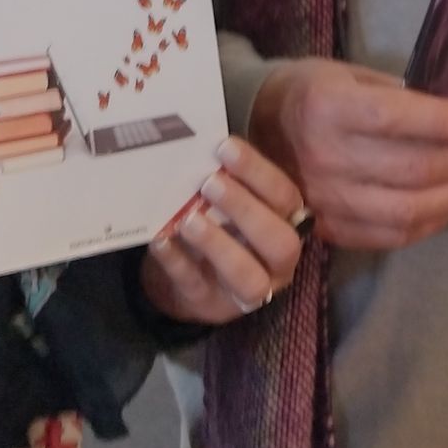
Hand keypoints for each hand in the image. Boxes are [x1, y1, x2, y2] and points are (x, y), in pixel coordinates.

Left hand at [139, 137, 309, 324]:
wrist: (188, 278)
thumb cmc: (218, 225)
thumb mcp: (230, 203)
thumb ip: (228, 179)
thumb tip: (203, 142)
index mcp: (286, 225)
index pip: (286, 198)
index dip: (259, 173)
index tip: (226, 148)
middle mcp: (276, 263)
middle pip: (280, 242)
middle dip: (246, 210)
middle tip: (211, 184)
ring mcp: (245, 291)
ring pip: (248, 278)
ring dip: (219, 244)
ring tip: (190, 218)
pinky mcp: (209, 305)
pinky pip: (195, 286)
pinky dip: (177, 261)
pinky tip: (161, 239)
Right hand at [248, 58, 447, 252]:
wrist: (258, 130)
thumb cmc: (313, 92)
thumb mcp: (349, 75)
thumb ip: (399, 95)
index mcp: (326, 108)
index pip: (395, 120)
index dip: (445, 124)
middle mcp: (324, 157)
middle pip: (411, 170)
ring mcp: (326, 200)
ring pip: (408, 210)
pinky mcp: (330, 229)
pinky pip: (393, 236)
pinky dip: (431, 221)